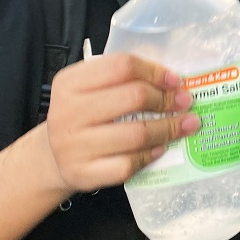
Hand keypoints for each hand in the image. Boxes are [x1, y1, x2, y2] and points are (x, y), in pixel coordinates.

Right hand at [43, 53, 198, 192]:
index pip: (122, 66)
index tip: (175, 80)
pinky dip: (150, 155)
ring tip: (187, 124)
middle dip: (166, 99)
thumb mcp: (90, 90)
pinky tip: (161, 148)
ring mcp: (73, 146)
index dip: (155, 71)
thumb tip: (173, 82)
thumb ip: (122, 80)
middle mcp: (67, 112)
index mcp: (70, 83)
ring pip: (136, 133)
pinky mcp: (83, 174)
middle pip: (133, 97)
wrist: (52, 157)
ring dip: (169, 128)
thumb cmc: (82, 116)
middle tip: (185, 102)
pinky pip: (128, 164)